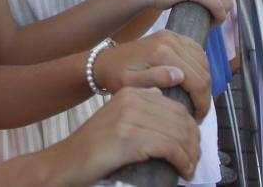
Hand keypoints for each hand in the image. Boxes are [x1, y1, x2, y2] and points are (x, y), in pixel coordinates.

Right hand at [58, 88, 199, 181]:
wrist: (68, 160)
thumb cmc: (95, 146)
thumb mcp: (117, 116)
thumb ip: (139, 105)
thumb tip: (160, 95)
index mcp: (131, 92)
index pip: (176, 107)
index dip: (191, 129)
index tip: (192, 148)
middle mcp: (132, 99)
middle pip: (181, 119)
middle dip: (194, 143)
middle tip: (193, 162)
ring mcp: (130, 117)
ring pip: (179, 133)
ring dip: (190, 155)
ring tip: (189, 169)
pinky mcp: (130, 137)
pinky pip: (170, 148)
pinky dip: (182, 161)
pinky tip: (183, 171)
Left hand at [93, 30, 211, 121]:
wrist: (105, 61)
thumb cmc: (116, 76)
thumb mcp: (130, 84)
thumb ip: (153, 80)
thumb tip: (179, 76)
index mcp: (162, 53)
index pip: (197, 81)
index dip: (202, 104)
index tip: (196, 120)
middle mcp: (170, 40)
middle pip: (203, 72)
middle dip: (204, 96)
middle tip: (196, 114)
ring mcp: (172, 35)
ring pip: (203, 61)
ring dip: (204, 83)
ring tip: (195, 101)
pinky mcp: (173, 35)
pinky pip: (197, 51)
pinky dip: (201, 68)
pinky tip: (194, 83)